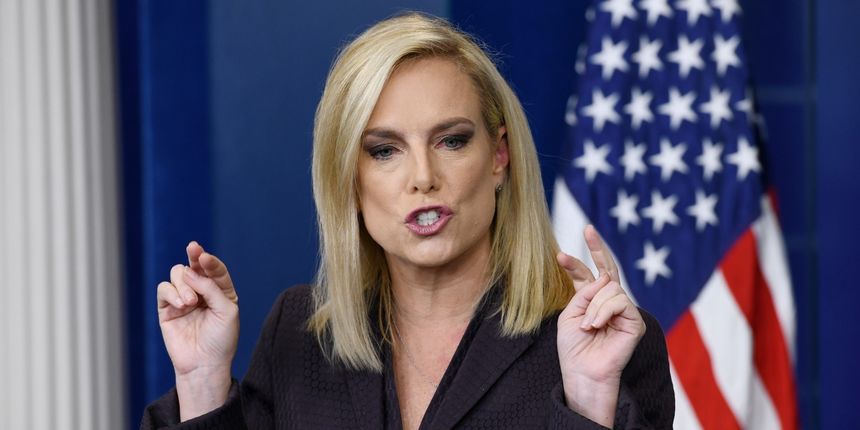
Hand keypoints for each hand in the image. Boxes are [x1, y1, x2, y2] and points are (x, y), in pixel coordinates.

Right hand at [157, 241, 238, 419]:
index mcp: (221, 291)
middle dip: (194, 256)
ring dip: (184, 283)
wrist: (204, 364)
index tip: (204, 256)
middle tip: (193, 250)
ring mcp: (183, 299)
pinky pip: (163, 289)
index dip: (210, 260)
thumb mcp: (227, 310)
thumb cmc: (221, 339)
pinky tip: (181, 304)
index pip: (215, 269)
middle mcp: (201, 292)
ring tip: (190, 302)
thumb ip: (211, 288)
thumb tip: (190, 271)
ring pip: (178, 273)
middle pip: (194, 266)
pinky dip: (171, 292)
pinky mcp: (167, 308)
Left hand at [555, 225, 644, 426]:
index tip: (560, 255)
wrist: (582, 371)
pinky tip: (597, 326)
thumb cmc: (573, 347)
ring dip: (594, 306)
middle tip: (588, 229)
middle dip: (597, 248)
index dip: (575, 264)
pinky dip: (603, 312)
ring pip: (610, 289)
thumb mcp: (570, 313)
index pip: (586, 276)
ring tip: (589, 326)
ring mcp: (623, 311)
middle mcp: (608, 303)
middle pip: (607, 269)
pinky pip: (619, 302)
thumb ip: (585, 292)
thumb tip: (607, 278)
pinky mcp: (634, 321)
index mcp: (590, 301)